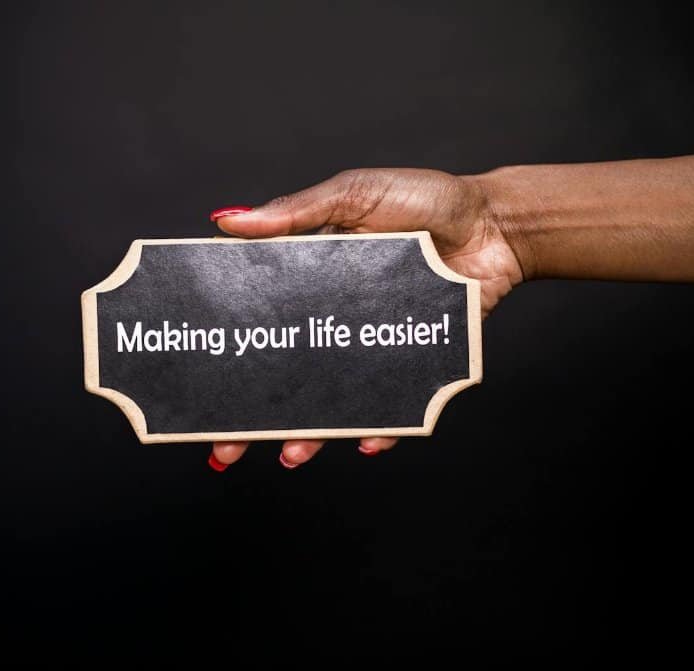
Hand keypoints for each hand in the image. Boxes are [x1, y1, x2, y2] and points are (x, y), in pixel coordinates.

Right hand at [206, 168, 525, 470]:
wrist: (497, 222)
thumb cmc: (425, 198)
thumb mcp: (353, 194)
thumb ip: (296, 210)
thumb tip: (226, 220)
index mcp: (311, 274)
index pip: (260, 316)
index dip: (231, 345)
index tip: (196, 375)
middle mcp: (337, 315)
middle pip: (288, 370)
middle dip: (254, 413)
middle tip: (223, 444)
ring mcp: (372, 341)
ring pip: (334, 395)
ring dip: (309, 431)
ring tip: (290, 454)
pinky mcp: (412, 359)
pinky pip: (393, 401)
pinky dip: (381, 424)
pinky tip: (365, 442)